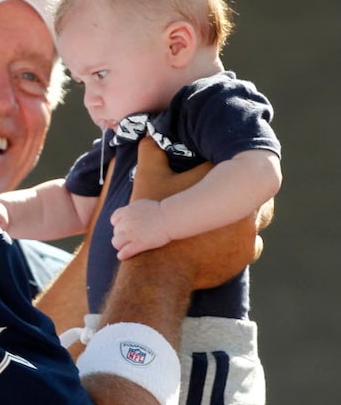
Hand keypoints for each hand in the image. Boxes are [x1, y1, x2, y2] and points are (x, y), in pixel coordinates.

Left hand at [110, 198, 171, 259]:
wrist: (170, 217)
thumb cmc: (161, 211)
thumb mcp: (142, 205)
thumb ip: (132, 210)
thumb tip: (126, 215)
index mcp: (127, 211)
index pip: (114, 220)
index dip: (119, 225)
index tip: (126, 228)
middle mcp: (126, 222)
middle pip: (116, 232)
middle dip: (122, 235)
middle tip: (132, 238)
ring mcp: (131, 233)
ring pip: (116, 243)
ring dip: (120, 245)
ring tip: (127, 247)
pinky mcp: (138, 244)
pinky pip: (123, 253)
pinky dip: (122, 255)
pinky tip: (125, 255)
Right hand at [131, 137, 270, 288]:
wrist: (158, 269)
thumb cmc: (154, 222)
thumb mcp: (148, 182)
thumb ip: (151, 154)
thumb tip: (148, 135)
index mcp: (223, 184)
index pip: (237, 166)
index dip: (230, 166)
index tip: (224, 167)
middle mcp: (243, 205)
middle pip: (255, 191)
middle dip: (243, 192)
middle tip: (228, 193)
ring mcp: (248, 233)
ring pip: (257, 219)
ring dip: (246, 218)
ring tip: (228, 219)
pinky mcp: (244, 255)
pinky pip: (252, 245)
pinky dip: (240, 243)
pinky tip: (225, 242)